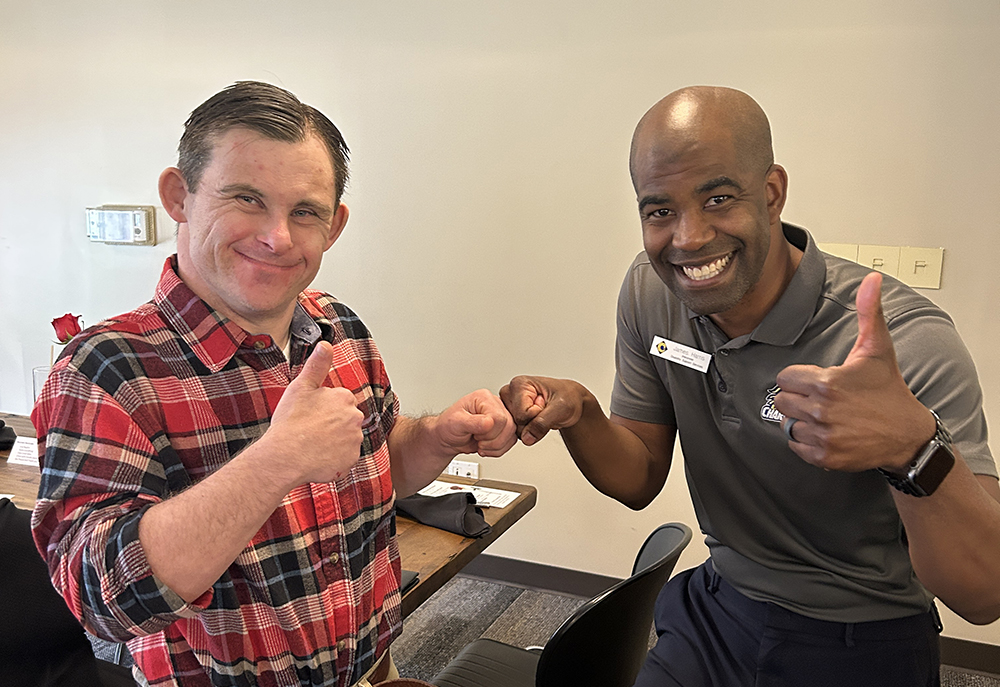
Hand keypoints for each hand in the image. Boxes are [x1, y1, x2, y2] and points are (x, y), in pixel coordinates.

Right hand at [268, 341, 363, 484]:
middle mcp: (355, 417)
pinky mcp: (351, 460)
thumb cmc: (290, 422)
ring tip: (312, 444)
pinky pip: (344, 458)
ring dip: (333, 442)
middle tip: (310, 430)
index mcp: (344, 397)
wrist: (285, 456)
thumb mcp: (301, 387)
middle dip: (331, 424)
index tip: (310, 414)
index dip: (323, 408)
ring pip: (345, 439)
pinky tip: (317, 457)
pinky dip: (334, 459)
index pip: (339, 401)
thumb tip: (325, 344)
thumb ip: (317, 365)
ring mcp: (355, 440)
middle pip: (344, 420)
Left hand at [433, 389, 516, 457]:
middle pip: (508, 425)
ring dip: (496, 446)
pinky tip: (486, 448)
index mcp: (484, 398)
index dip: (489, 431)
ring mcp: (500, 418)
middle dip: (492, 440)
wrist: (447, 438)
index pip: (499, 416)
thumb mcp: (455, 422)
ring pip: (511, 434)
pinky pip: (511, 441)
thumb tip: (489, 423)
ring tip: (481, 444)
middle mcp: (494, 406)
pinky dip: (499, 450)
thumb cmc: (448, 426)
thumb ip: (472, 422)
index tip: (475, 434)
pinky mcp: (502, 430)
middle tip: (478, 440)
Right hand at [499, 376, 589, 445]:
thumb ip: (542, 423)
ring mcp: (509, 406)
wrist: (571, 401)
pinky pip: (518, 434)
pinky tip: (537, 418)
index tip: (546, 403)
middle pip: (516, 423)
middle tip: (545, 409)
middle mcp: (510, 393)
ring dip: (533, 427)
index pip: (522, 415)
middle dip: (534, 421)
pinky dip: (531, 431)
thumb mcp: (560, 409)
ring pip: (516, 430)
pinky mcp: (512, 417)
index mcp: (518, 384)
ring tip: (543, 412)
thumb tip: (526, 438)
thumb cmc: (567, 397)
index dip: (538, 414)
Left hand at [774, 272, 934, 471]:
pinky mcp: (824, 456)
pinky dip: (805, 442)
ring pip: (786, 424)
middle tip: (820, 398)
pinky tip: (826, 432)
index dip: (798, 378)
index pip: (784, 378)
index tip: (817, 381)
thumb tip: (872, 278)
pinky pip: (795, 446)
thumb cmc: (889, 390)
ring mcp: (822, 435)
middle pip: (781, 401)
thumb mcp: (877, 349)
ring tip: (823, 415)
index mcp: (826, 383)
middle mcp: (821, 410)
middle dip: (797, 398)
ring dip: (800, 421)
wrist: (907, 434)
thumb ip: (869, 312)